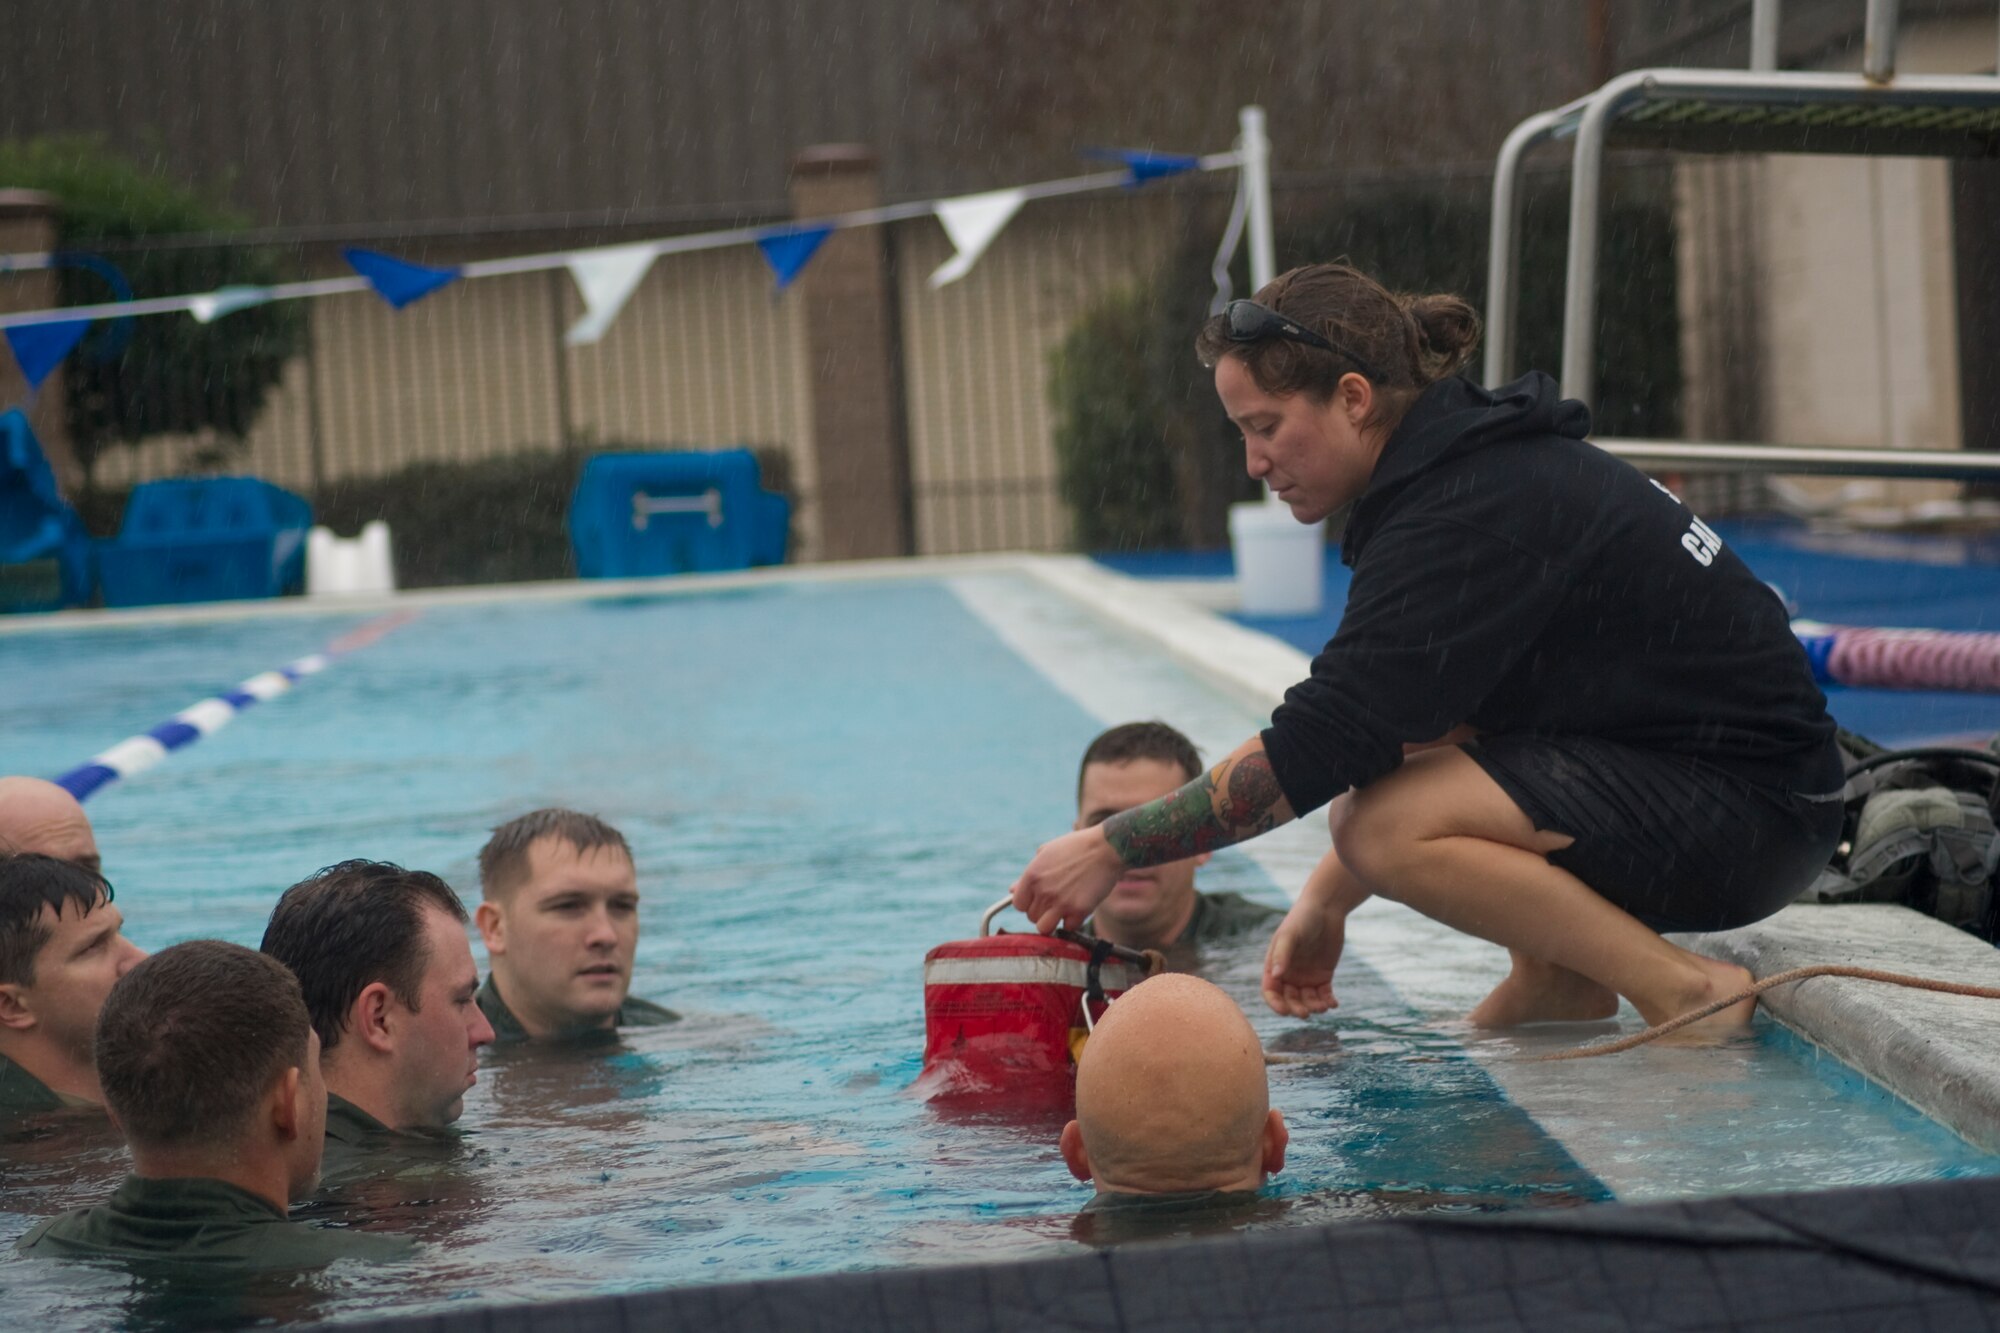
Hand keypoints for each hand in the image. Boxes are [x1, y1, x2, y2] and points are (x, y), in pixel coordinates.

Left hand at [1010, 825, 1124, 932]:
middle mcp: (1043, 891)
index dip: (1027, 904)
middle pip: (1031, 917)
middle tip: (1056, 902)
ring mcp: (1060, 902)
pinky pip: (1068, 928)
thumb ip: (1028, 875)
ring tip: (1063, 911)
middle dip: (1042, 912)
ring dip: (1053, 922)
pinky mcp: (1079, 910)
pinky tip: (1078, 909)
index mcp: (1032, 875)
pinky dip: (1072, 922)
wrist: (1106, 848)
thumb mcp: (1046, 853)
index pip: (1018, 904)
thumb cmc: (1076, 847)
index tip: (1038, 900)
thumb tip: (1011, 890)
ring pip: (1044, 928)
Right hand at [1262, 897, 1345, 1017]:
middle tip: (1306, 1013)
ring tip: (1323, 1006)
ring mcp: (1306, 977)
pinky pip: (1324, 995)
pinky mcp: (1324, 976)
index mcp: (1275, 966)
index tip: (1284, 1012)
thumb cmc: (1302, 919)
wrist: (1326, 909)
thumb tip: (1275, 976)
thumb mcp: (1290, 935)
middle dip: (1296, 1009)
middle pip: (1289, 1000)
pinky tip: (1333, 1003)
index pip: (1271, 991)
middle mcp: (1289, 975)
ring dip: (1314, 1007)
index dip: (1275, 1004)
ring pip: (1308, 1001)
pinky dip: (1328, 1001)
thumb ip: (1282, 954)